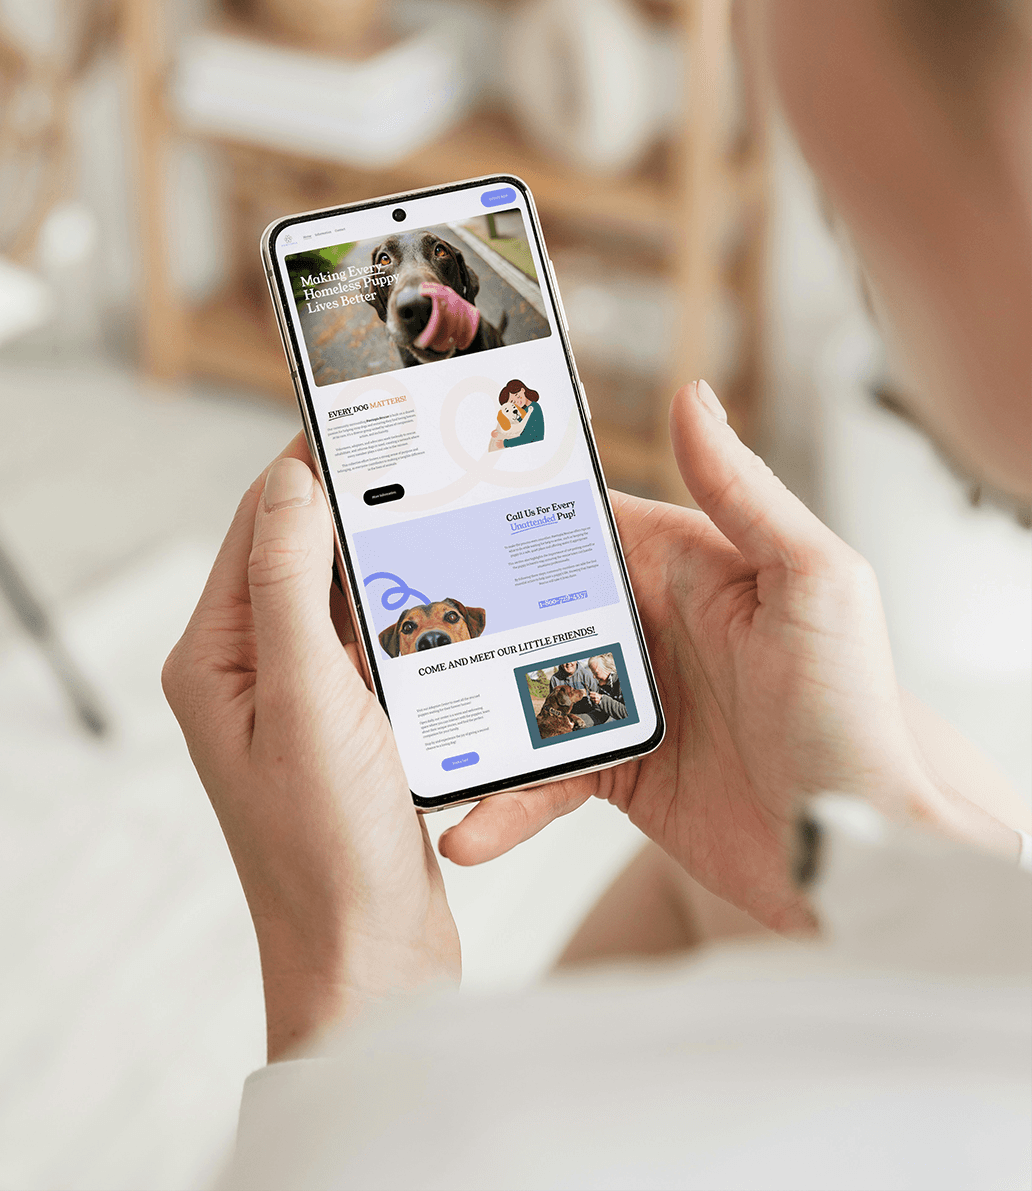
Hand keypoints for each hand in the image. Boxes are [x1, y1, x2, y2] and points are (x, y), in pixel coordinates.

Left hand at [163, 439, 458, 1059]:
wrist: (371, 961)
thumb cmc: (327, 849)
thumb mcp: (307, 701)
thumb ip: (291, 585)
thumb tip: (292, 480)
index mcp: (216, 656)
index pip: (261, 524)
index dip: (312, 463)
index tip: (370, 411)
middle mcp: (250, 669)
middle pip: (306, 551)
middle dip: (364, 505)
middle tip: (431, 457)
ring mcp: (301, 697)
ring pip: (351, 594)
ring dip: (396, 559)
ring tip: (451, 512)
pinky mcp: (350, 724)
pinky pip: (381, 642)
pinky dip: (416, 614)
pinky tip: (460, 595)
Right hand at [440, 381, 1019, 929]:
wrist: (864, 857)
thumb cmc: (857, 715)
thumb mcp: (814, 583)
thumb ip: (746, 491)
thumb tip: (692, 396)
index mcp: (688, 565)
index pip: (583, 523)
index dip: (511, 512)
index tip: (436, 507)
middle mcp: (652, 626)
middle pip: (533, 606)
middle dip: (464, 614)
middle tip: (387, 626)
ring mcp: (631, 700)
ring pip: (521, 692)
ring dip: (468, 714)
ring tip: (413, 737)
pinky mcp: (620, 771)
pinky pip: (544, 776)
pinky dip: (504, 802)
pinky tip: (468, 825)